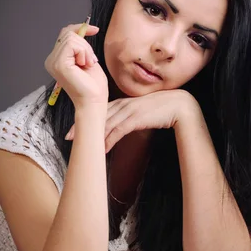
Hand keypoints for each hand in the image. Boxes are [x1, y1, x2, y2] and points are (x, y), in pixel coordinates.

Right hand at [44, 23, 107, 106]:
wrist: (94, 102)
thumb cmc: (93, 86)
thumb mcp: (88, 59)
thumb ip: (81, 46)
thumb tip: (84, 28)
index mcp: (57, 59)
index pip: (65, 34)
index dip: (80, 28)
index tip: (95, 30)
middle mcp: (51, 60)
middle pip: (68, 33)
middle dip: (85, 45)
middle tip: (91, 62)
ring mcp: (53, 62)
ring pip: (71, 38)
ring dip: (86, 50)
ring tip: (87, 65)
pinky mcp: (58, 63)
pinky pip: (72, 44)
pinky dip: (84, 52)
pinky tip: (85, 65)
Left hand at [65, 89, 200, 151]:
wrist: (181, 106)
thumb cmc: (165, 109)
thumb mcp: (144, 110)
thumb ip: (133, 115)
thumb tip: (125, 124)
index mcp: (125, 101)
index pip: (101, 110)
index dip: (87, 118)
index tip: (75, 127)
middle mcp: (124, 104)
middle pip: (98, 115)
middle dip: (83, 126)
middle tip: (68, 136)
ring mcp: (130, 110)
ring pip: (106, 123)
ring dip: (92, 135)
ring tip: (80, 144)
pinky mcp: (136, 118)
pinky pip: (118, 130)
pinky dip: (108, 140)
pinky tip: (102, 148)